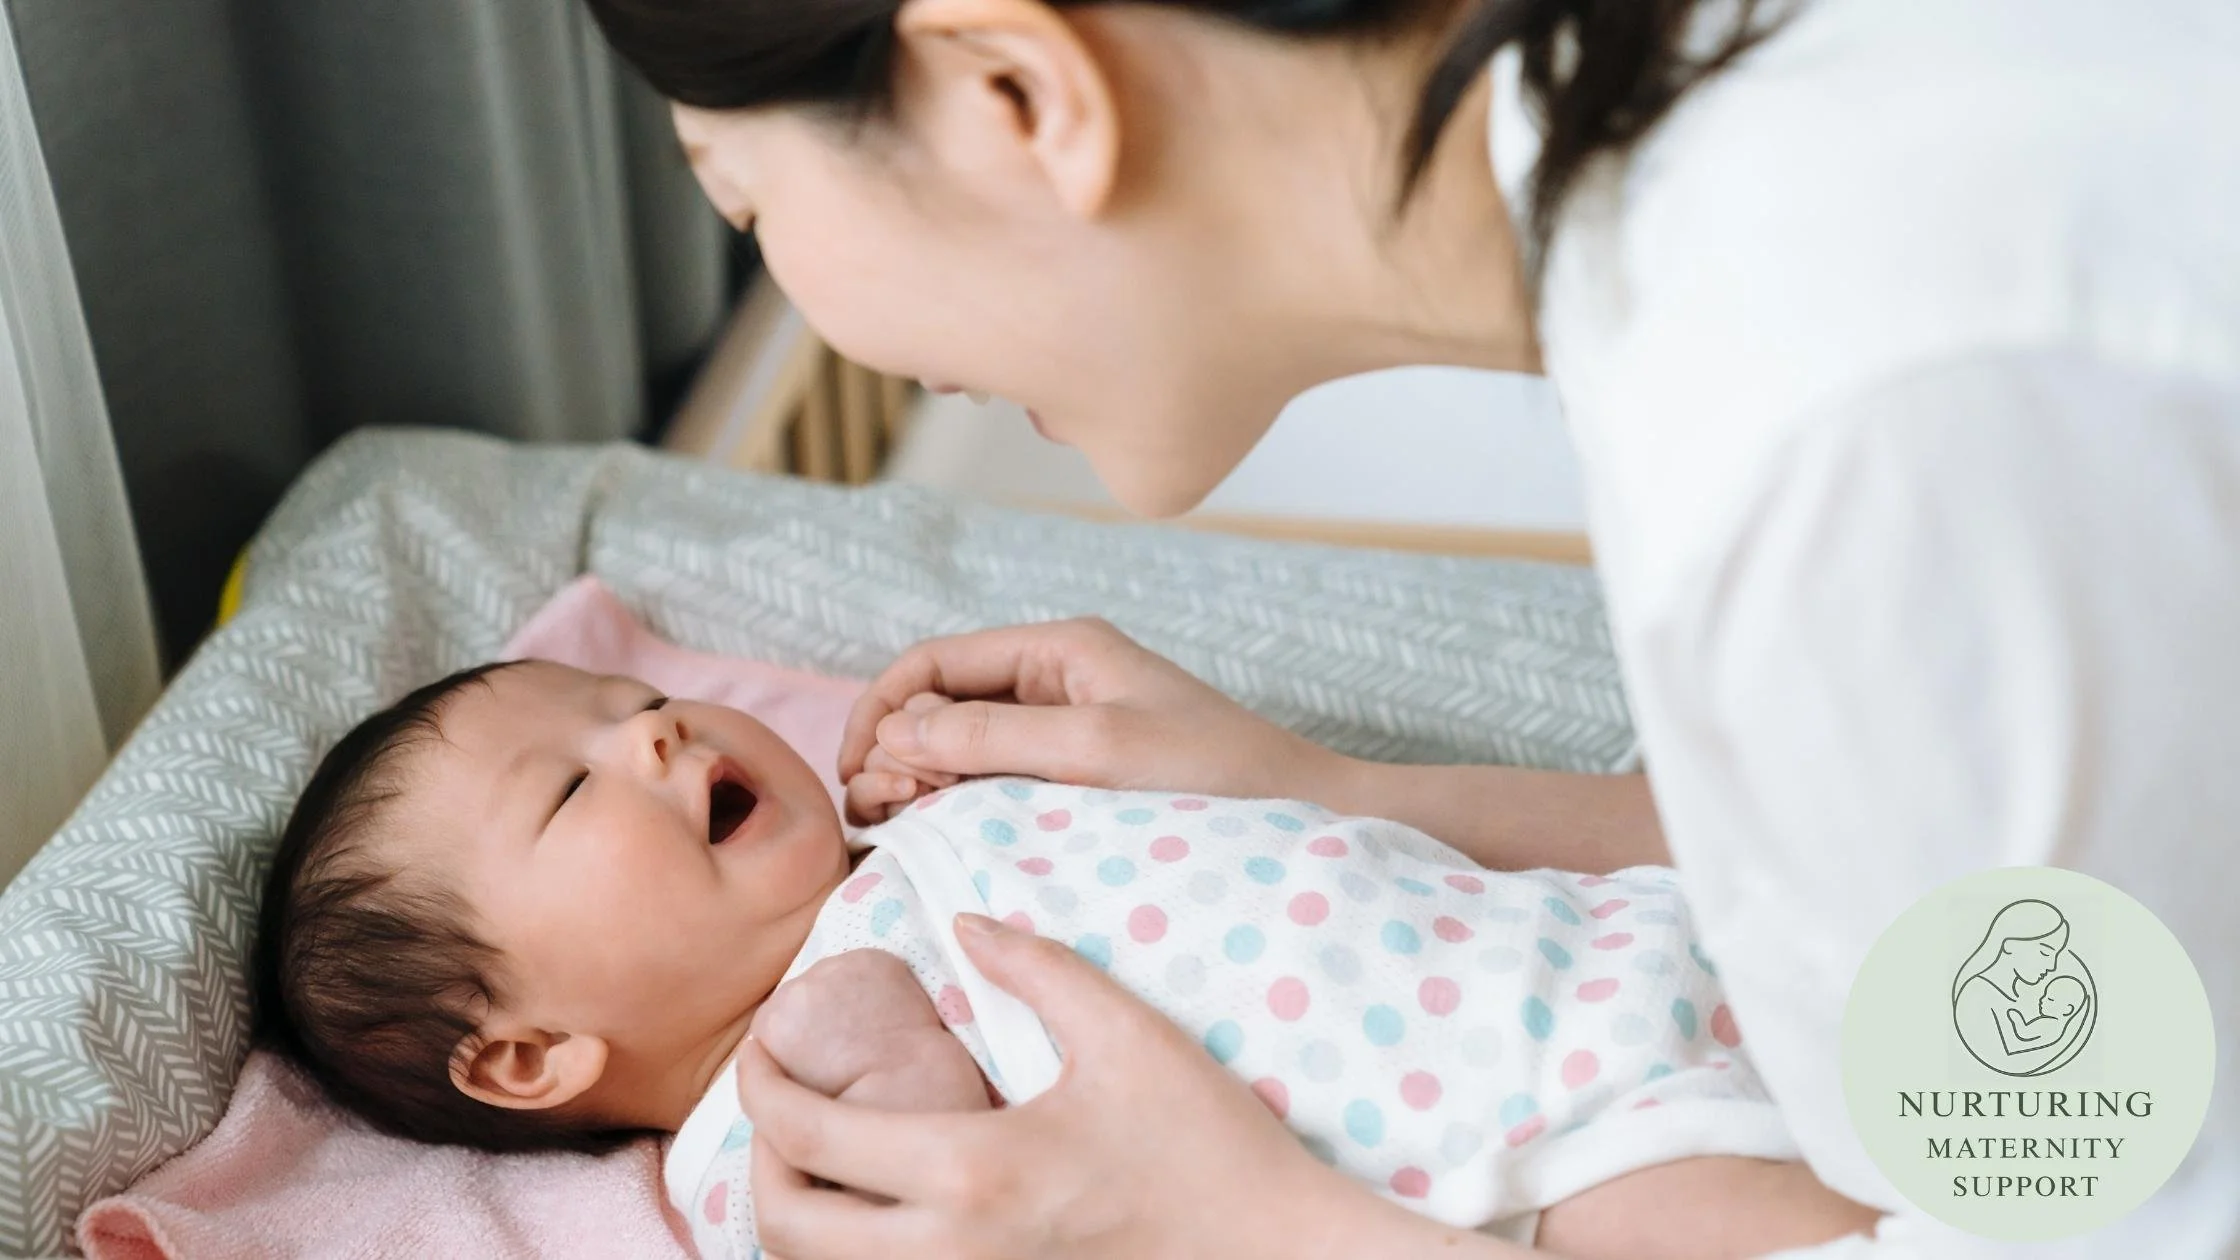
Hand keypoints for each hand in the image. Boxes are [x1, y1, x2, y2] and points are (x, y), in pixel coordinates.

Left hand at [738, 914, 1415, 1259]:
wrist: (1277, 1251)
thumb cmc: (1208, 1141)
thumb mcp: (1127, 1031)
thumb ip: (1036, 966)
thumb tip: (961, 924)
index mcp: (972, 1170)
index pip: (808, 1134)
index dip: (761, 1083)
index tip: (762, 1041)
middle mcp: (951, 1251)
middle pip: (786, 1227)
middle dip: (758, 1159)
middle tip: (780, 1100)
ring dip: (798, 1214)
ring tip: (821, 1151)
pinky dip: (853, 1249)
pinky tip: (880, 1201)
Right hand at [836, 618, 1341, 824]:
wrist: (1304, 817)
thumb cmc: (1215, 777)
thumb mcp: (1097, 751)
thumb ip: (994, 735)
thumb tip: (896, 729)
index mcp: (1060, 649)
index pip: (934, 661)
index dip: (881, 708)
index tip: (857, 772)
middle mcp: (1056, 680)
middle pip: (938, 702)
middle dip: (895, 750)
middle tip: (883, 814)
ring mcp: (1066, 730)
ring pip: (961, 746)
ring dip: (921, 781)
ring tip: (905, 828)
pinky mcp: (1079, 777)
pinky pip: (996, 780)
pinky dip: (959, 804)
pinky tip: (947, 837)